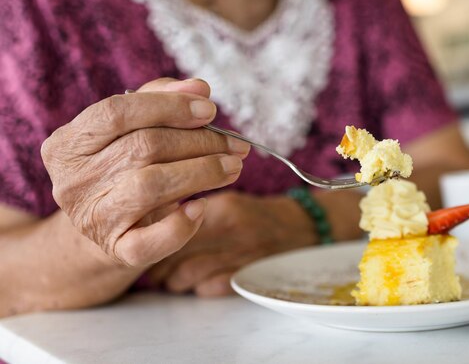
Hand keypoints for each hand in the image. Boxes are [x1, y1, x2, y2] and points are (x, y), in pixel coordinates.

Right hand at [41, 78, 249, 266]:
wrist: (107, 225)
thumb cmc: (125, 166)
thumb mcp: (133, 128)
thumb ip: (162, 100)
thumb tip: (200, 89)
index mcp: (68, 143)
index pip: (116, 113)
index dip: (168, 106)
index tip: (209, 110)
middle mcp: (72, 180)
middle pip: (143, 148)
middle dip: (199, 142)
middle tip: (235, 144)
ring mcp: (91, 218)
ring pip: (151, 186)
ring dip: (202, 172)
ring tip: (233, 166)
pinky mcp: (115, 249)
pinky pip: (150, 242)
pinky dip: (181, 225)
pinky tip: (202, 207)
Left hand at [148, 191, 316, 295]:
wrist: (301, 230)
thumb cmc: (256, 216)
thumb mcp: (228, 201)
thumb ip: (194, 208)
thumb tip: (155, 221)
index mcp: (224, 208)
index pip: (175, 222)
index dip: (156, 233)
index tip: (146, 237)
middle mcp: (231, 231)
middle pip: (176, 249)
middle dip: (158, 260)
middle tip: (152, 262)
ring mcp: (240, 256)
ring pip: (186, 274)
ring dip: (172, 278)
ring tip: (169, 276)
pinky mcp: (247, 278)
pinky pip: (208, 288)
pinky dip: (196, 287)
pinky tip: (194, 283)